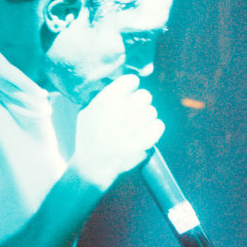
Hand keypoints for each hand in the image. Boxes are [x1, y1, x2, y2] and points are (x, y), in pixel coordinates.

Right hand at [69, 73, 163, 189]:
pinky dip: (154, 128)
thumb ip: (103, 98)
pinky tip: (146, 131)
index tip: (129, 94)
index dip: (131, 87)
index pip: (131, 80)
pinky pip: (159, 125)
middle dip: (141, 103)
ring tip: (138, 125)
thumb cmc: (88, 138)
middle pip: (145, 95)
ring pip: (152, 111)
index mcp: (107, 99)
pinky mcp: (144, 140)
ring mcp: (134, 125)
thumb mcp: (87, 112)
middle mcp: (121, 109)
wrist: (92, 166)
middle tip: (134, 112)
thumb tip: (121, 88)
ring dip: (146, 117)